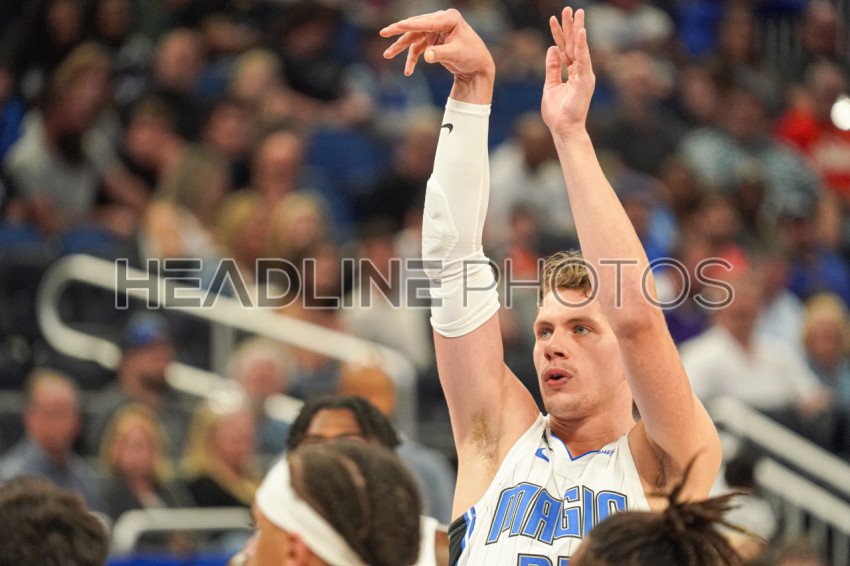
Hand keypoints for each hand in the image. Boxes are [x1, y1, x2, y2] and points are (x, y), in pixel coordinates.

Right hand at [381, 9, 494, 102]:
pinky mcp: (433, 41)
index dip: (410, 24)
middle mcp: (441, 21)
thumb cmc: (471, 57)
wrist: (477, 67)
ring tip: (387, 55)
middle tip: (383, 33)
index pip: (426, 22)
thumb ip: (439, 54)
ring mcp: (435, 31)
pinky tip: (407, 71)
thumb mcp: (456, 55)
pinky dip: (412, 59)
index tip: (396, 26)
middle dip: (399, 32)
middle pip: (416, 26)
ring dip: (401, 47)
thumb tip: (426, 56)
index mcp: (449, 18)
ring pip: (413, 37)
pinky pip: (418, 49)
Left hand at [541, 7, 595, 136]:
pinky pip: (584, 60)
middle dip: (571, 26)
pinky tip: (581, 33)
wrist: (563, 128)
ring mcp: (584, 75)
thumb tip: (552, 48)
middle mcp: (580, 71)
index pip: (565, 48)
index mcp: (572, 72)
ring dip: (578, 30)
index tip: (553, 18)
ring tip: (577, 14)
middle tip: (568, 9)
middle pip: (574, 44)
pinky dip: (583, 46)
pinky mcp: (585, 81)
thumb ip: (552, 67)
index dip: (559, 33)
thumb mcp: (550, 85)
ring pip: (580, 48)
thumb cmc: (558, 112)